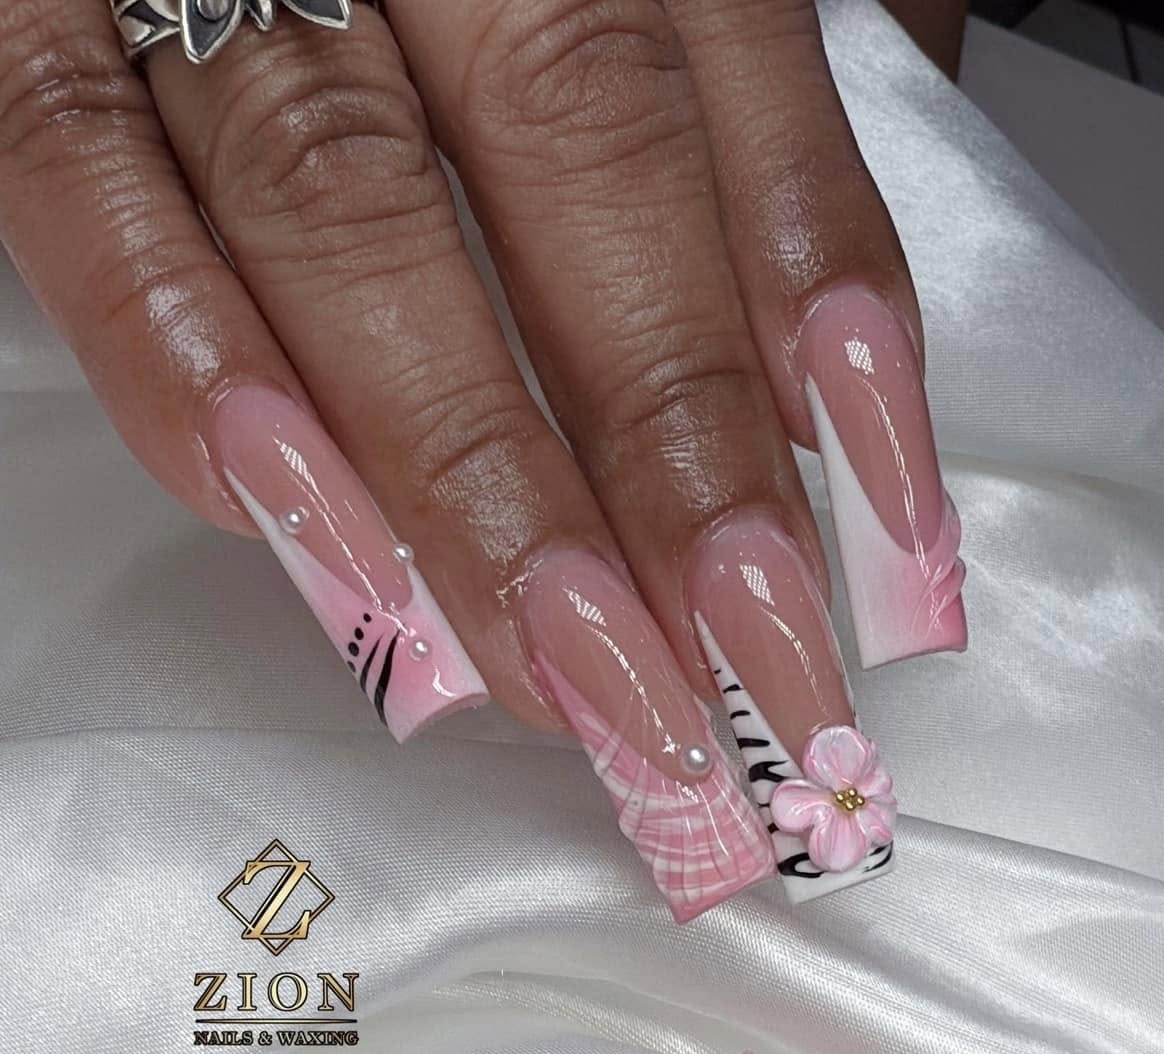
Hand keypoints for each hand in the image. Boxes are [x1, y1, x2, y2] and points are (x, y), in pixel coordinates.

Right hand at [0, 0, 965, 921]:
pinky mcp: (16, 7)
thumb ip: (732, 108)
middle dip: (668, 447)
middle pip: (573, 149)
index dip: (821, 321)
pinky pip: (72, 162)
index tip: (880, 555)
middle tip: (739, 679)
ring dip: (464, 466)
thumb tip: (836, 387)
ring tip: (561, 674)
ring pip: (342, 196)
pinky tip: (308, 534)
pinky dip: (178, 348)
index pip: (734, 81)